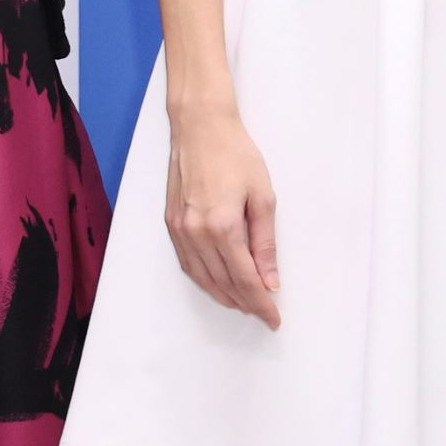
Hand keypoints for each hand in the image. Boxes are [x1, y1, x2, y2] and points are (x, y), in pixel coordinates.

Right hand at [165, 98, 280, 329]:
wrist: (200, 128)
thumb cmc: (236, 155)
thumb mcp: (263, 196)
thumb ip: (265, 243)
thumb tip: (270, 280)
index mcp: (223, 227)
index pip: (245, 279)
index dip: (261, 303)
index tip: (274, 318)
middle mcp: (196, 233)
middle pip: (223, 283)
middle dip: (245, 303)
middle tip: (264, 313)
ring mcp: (180, 230)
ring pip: (203, 278)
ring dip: (224, 296)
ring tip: (244, 304)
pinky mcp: (171, 223)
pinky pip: (188, 264)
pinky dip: (204, 280)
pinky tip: (217, 284)